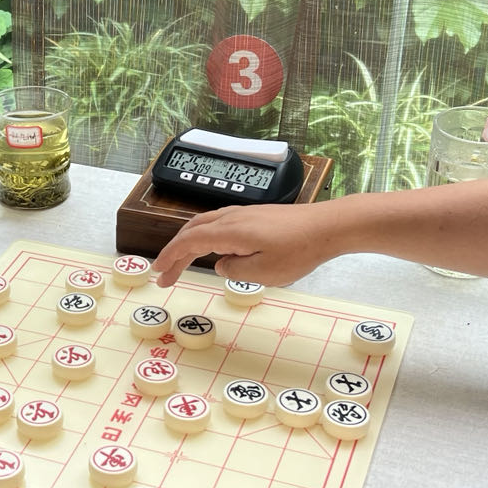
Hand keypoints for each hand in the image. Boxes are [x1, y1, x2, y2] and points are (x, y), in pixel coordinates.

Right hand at [152, 203, 334, 287]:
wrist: (328, 227)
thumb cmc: (300, 250)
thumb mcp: (264, 273)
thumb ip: (235, 271)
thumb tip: (221, 265)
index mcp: (230, 231)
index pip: (188, 242)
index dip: (170, 258)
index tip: (159, 273)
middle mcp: (232, 218)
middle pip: (192, 231)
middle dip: (174, 252)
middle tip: (164, 273)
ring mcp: (244, 214)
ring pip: (205, 224)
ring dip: (189, 242)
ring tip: (181, 261)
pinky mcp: (255, 216)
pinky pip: (220, 223)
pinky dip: (205, 236)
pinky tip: (213, 248)